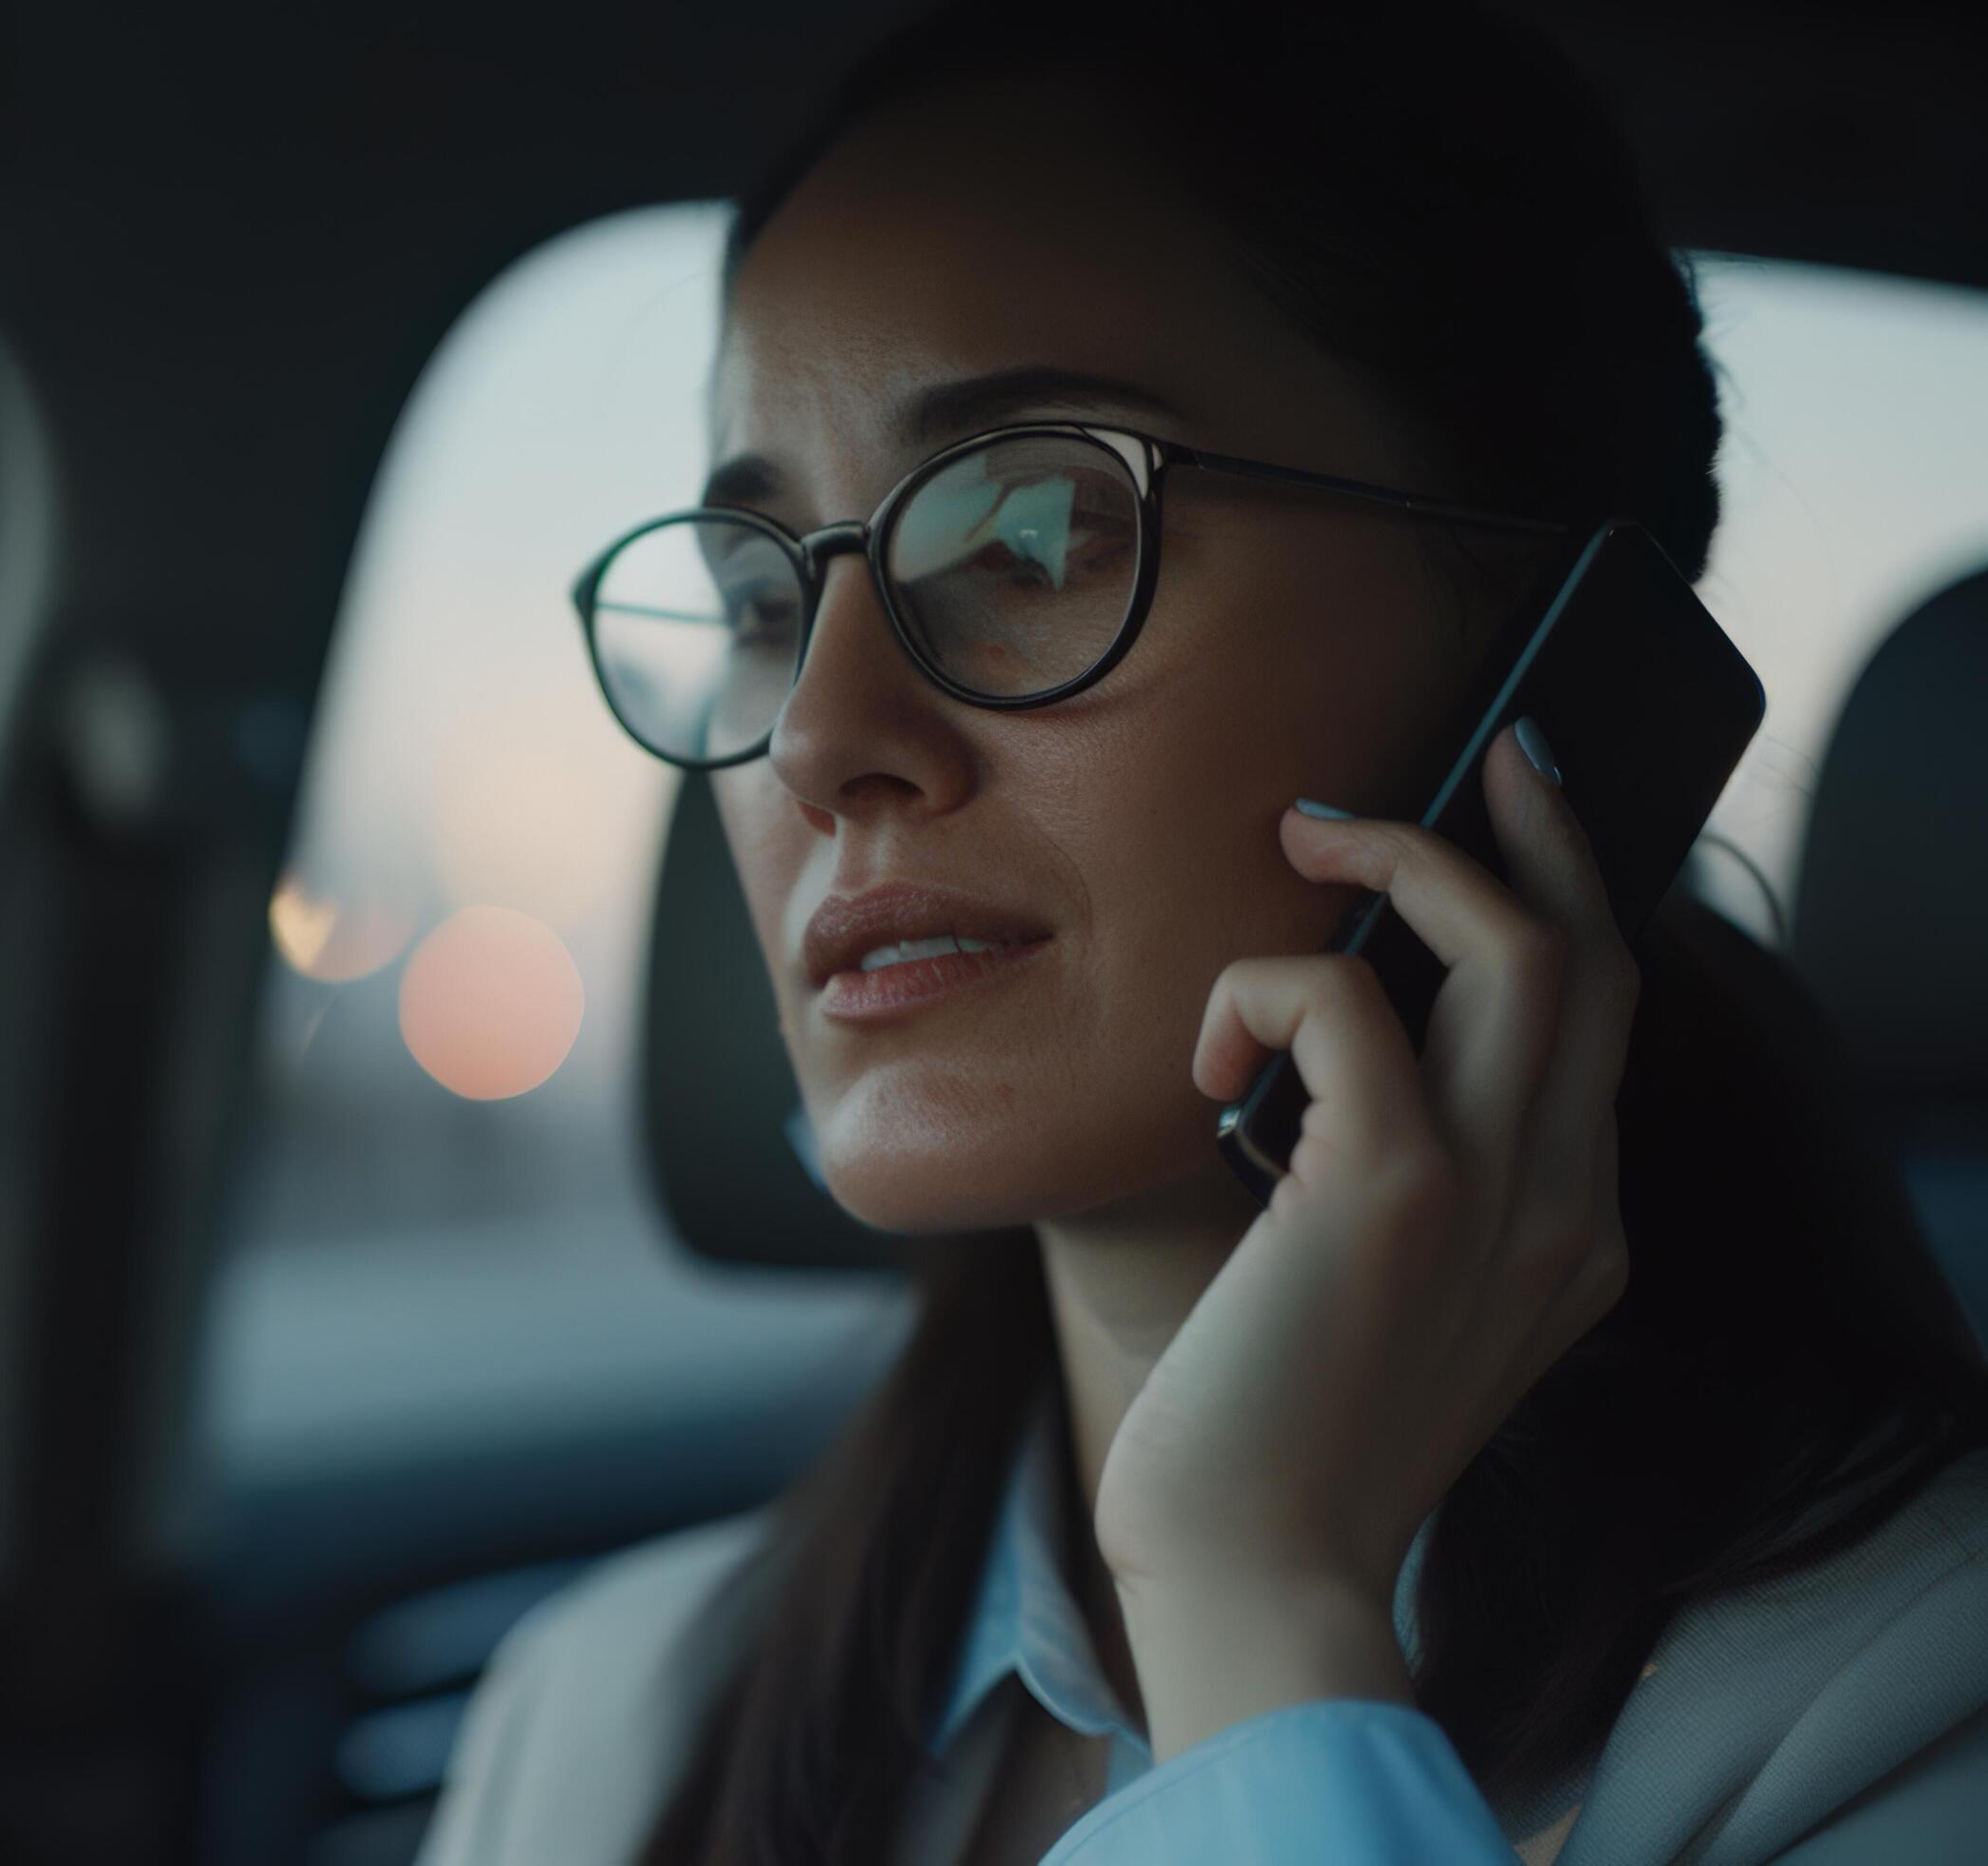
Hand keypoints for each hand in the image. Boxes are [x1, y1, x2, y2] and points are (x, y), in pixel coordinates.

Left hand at [1095, 721, 1638, 1758]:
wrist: (1250, 1573)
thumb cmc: (1267, 1437)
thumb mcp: (1363, 1295)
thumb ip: (1386, 1181)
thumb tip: (1321, 1045)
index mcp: (1570, 1237)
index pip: (1603, 1031)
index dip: (1570, 906)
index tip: (1514, 821)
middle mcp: (1565, 1208)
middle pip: (1598, 961)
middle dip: (1544, 832)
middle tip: (1473, 750)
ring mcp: (1497, 1197)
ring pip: (1518, 947)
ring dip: (1411, 857)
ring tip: (1309, 832)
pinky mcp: (1393, 1193)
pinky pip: (1348, 999)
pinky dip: (1266, 989)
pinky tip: (1210, 1058)